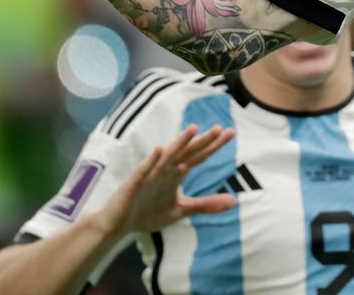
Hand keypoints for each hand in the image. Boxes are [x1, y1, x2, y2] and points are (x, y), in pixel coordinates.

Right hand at [97, 124, 236, 237]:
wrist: (119, 224)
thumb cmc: (149, 212)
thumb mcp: (182, 209)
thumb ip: (206, 204)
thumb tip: (234, 201)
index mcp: (176, 173)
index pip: (199, 156)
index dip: (214, 145)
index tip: (231, 133)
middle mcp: (165, 169)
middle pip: (187, 152)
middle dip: (202, 141)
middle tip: (219, 128)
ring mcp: (150, 175)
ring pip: (167, 157)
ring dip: (179, 143)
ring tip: (193, 130)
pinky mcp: (135, 184)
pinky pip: (144, 171)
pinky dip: (151, 161)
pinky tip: (159, 149)